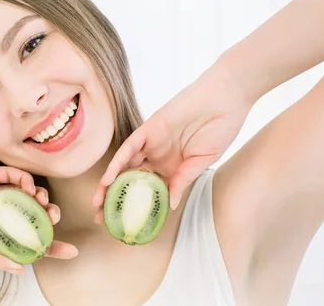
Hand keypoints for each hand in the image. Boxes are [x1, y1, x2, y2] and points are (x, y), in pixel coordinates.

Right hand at [0, 166, 77, 272]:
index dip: (51, 246)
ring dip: (41, 199)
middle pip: (32, 216)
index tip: (71, 251)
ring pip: (26, 194)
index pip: (29, 241)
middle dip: (49, 218)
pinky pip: (10, 174)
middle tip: (53, 218)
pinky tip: (29, 188)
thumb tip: (20, 268)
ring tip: (43, 205)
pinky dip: (25, 179)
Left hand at [92, 62, 253, 215]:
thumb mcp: (202, 161)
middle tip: (102, 218)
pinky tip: (108, 179)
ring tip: (97, 203)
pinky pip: (129, 147)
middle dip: (115, 199)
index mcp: (171, 167)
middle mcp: (157, 156)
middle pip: (130, 180)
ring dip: (109, 184)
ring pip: (124, 165)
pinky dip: (118, 163)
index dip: (135, 207)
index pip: (148, 191)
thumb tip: (171, 204)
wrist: (226, 99)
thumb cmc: (220, 128)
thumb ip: (183, 180)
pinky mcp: (149, 128)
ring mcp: (152, 142)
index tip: (124, 224)